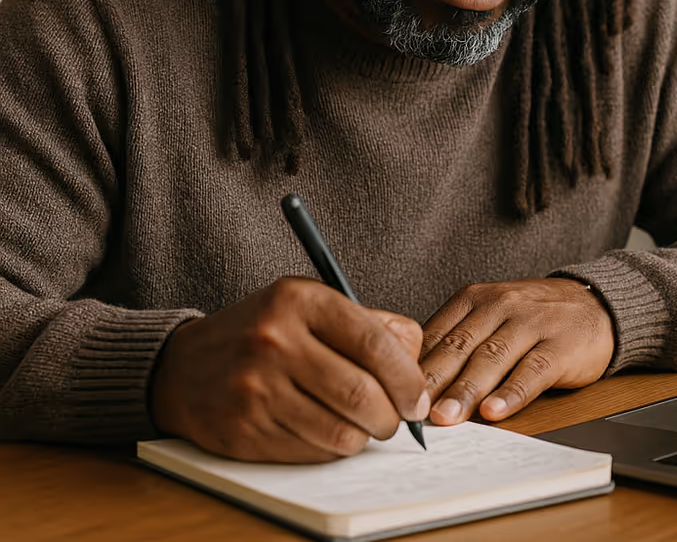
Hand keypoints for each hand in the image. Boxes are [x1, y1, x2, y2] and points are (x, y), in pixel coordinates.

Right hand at [149, 277, 429, 461]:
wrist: (182, 366)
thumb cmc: (263, 332)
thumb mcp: (310, 304)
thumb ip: (367, 323)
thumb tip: (416, 360)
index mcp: (299, 300)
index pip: (373, 342)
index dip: (407, 376)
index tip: (417, 396)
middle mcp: (276, 341)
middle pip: (361, 394)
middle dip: (392, 416)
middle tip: (397, 418)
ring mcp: (256, 388)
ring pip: (340, 432)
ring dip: (364, 437)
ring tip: (363, 425)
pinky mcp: (244, 430)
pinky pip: (312, 453)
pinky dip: (332, 449)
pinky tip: (327, 431)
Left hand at [420, 278, 614, 425]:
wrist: (594, 303)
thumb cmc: (533, 316)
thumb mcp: (491, 313)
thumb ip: (458, 338)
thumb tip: (412, 377)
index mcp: (475, 298)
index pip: (438, 333)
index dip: (415, 365)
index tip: (393, 392)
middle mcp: (500, 305)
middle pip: (460, 346)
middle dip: (433, 380)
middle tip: (410, 408)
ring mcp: (531, 323)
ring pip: (492, 358)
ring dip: (466, 391)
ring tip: (446, 417)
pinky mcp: (560, 346)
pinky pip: (532, 371)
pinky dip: (511, 393)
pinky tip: (495, 412)